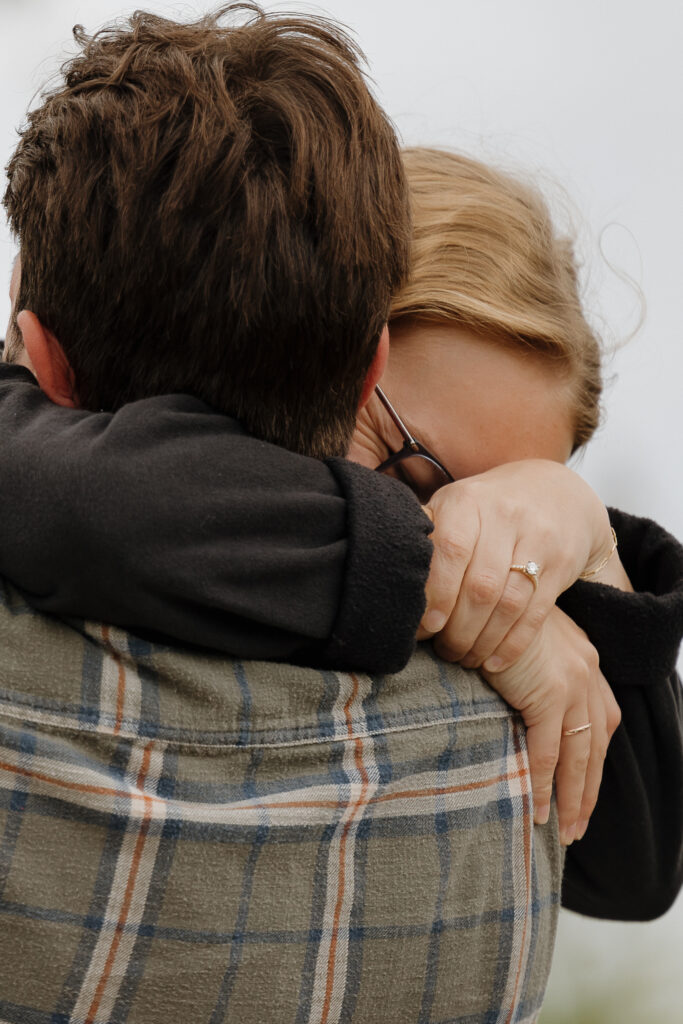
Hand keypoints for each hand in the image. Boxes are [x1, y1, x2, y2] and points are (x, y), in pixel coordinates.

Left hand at [418, 459, 618, 669]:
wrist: (554, 492)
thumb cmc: (487, 509)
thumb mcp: (456, 507)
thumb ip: (427, 538)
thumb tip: (390, 587)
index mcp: (467, 500)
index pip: (450, 550)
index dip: (437, 592)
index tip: (426, 627)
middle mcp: (504, 515)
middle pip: (480, 585)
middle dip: (459, 628)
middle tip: (444, 651)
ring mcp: (538, 539)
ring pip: (508, 604)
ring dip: (483, 641)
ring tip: (465, 658)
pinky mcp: (561, 564)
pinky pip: (535, 613)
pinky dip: (512, 644)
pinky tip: (493, 661)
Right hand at [481, 606, 620, 841]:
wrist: (487, 588)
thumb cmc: (489, 611)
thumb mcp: (515, 638)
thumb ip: (524, 667)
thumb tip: (510, 693)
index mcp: (582, 658)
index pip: (599, 718)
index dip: (594, 756)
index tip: (583, 785)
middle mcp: (586, 671)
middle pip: (596, 744)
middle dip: (589, 788)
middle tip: (577, 824)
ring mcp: (571, 683)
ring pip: (579, 755)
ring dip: (573, 797)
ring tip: (564, 830)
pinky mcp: (548, 693)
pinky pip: (547, 751)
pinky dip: (542, 783)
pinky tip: (537, 809)